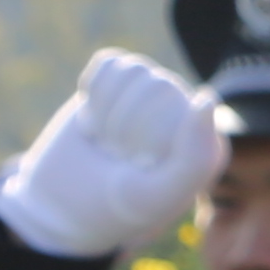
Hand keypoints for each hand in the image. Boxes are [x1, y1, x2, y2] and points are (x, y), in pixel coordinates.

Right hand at [0, 49, 223, 260]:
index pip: (182, 112)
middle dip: (122, 123)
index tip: (135, 167)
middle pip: (156, 84)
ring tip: (106, 138)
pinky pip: (110, 62)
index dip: (144, 136)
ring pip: (133, 69)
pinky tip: (94, 116)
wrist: (62, 206)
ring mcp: (153, 100)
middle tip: (115, 154)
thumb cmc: (114, 207)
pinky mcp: (121, 88)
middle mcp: (186, 118)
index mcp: (206, 145)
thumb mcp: (155, 195)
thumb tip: (207, 97)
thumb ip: (195, 157)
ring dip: (105, 107)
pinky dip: (93, 88)